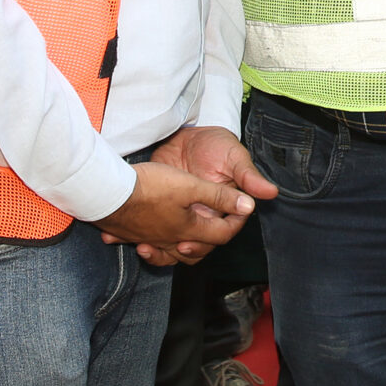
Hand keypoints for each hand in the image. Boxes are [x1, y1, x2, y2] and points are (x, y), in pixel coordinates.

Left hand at [119, 125, 279, 263]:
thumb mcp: (233, 157)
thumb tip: (271, 193)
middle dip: (184, 251)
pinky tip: (115, 236)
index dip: (213, 238)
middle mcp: (201, 217)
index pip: (223, 231)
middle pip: (197, 246)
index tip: (199, 236)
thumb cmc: (215, 144)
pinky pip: (147, 232)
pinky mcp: (158, 212)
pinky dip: (131, 236)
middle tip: (174, 246)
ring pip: (170, 246)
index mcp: (222, 208)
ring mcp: (178, 216)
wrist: (184, 134)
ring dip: (158, 252)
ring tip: (143, 248)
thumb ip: (248, 176)